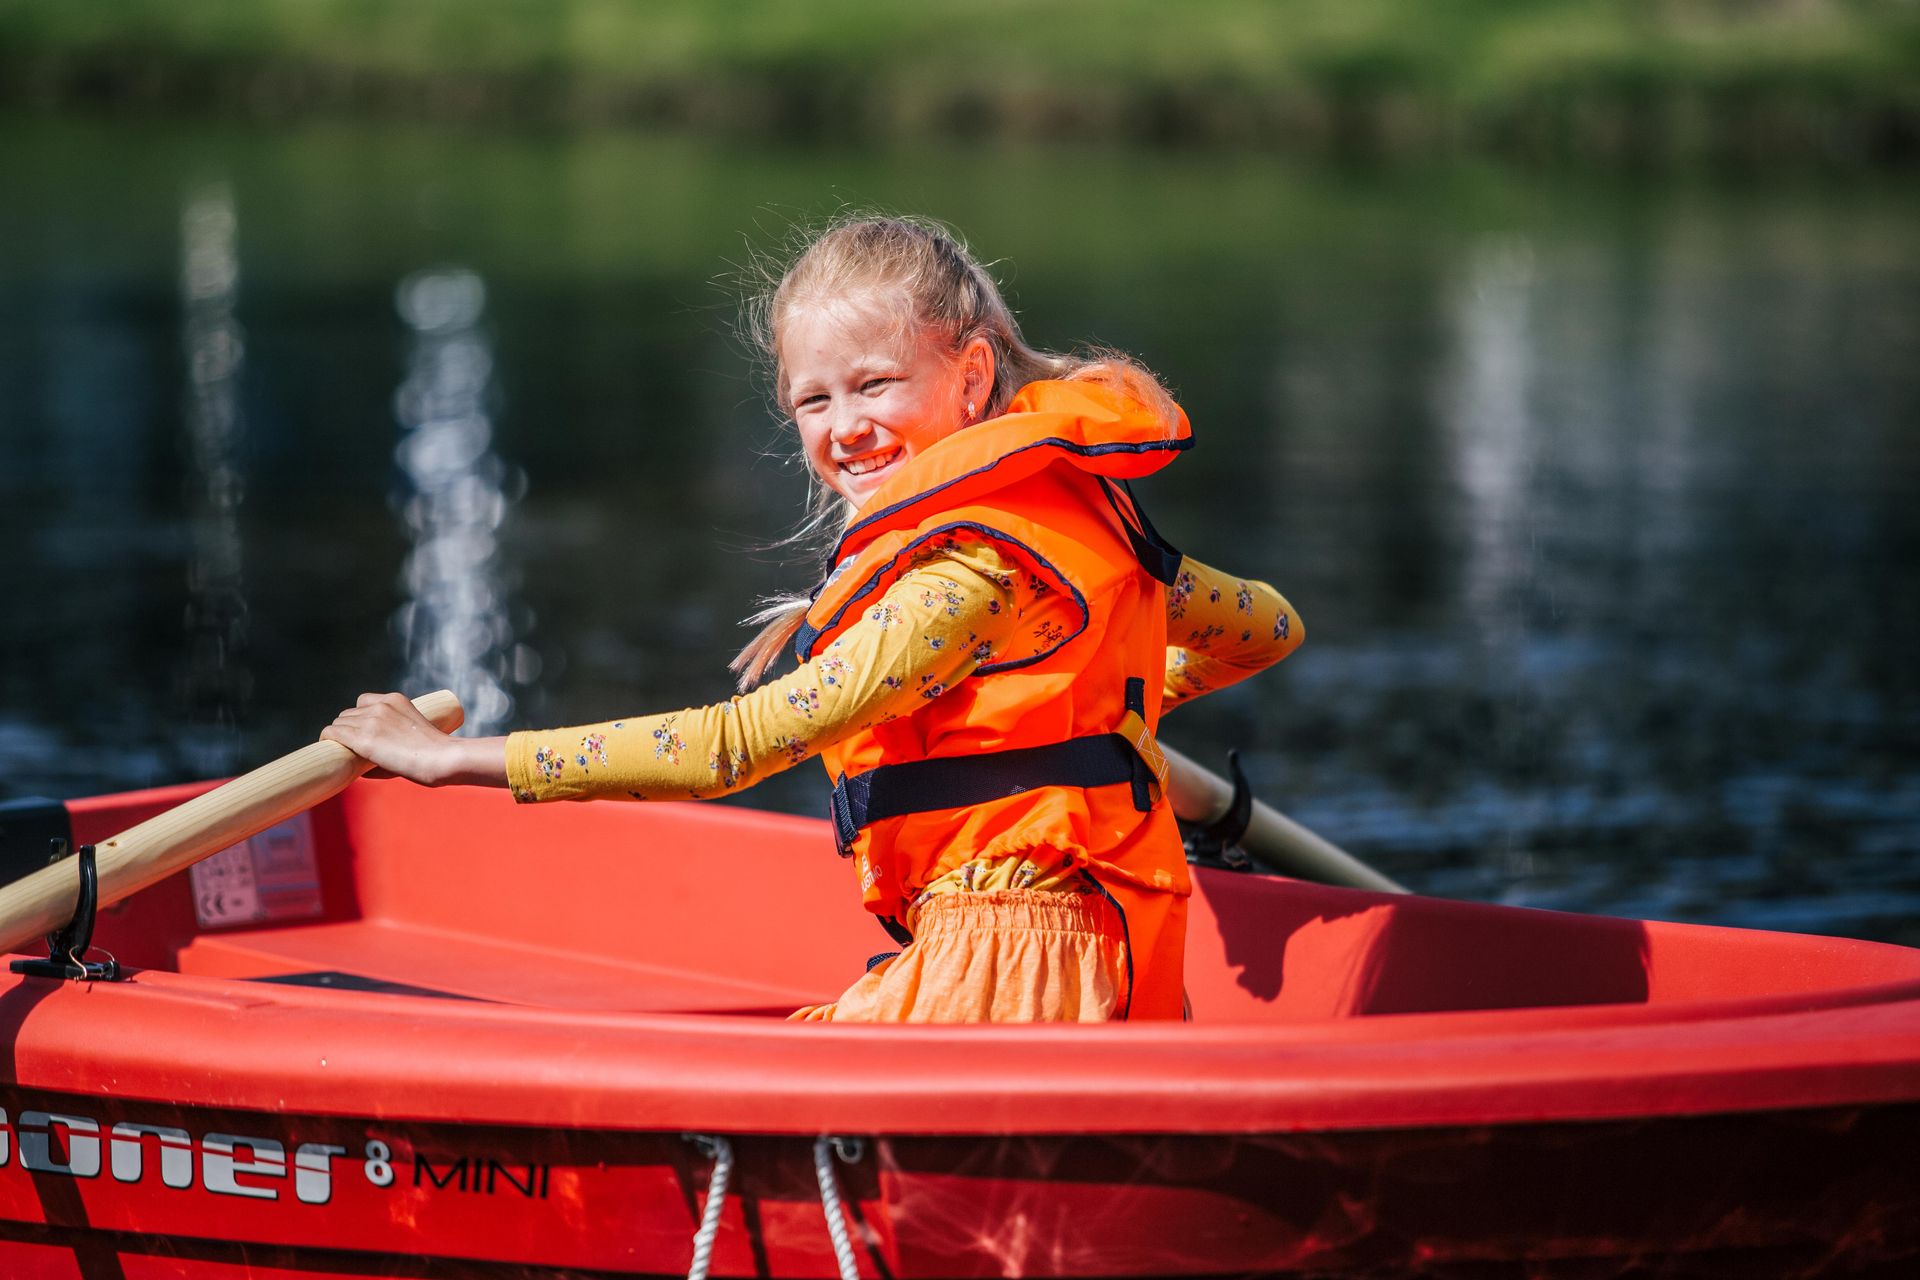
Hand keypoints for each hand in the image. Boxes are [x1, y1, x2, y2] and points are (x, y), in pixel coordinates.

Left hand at [320, 692, 505, 787]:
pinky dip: (329, 740)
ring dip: (340, 737)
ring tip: (345, 752)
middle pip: (348, 714)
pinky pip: (332, 733)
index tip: (364, 732)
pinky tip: (329, 748)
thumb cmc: (434, 754)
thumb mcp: (412, 734)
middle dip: (349, 729)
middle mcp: (380, 706)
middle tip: (353, 747)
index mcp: (394, 700)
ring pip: (338, 724)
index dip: (360, 718)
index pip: (363, 702)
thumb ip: (390, 741)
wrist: (442, 758)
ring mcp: (371, 721)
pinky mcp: (363, 739)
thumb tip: (362, 766)